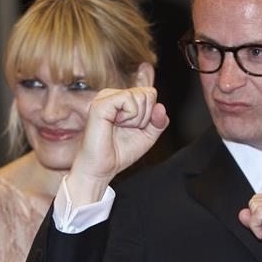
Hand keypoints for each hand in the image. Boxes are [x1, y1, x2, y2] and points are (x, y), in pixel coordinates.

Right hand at [68, 87, 167, 202]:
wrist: (102, 168)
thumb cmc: (120, 152)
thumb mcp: (148, 136)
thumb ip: (159, 122)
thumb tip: (161, 107)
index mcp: (122, 99)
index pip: (150, 94)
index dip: (150, 115)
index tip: (136, 128)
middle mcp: (113, 94)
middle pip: (148, 93)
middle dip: (145, 117)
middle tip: (126, 129)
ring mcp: (105, 97)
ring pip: (140, 95)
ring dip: (136, 118)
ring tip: (119, 128)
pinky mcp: (100, 103)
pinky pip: (128, 98)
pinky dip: (129, 115)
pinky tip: (115, 123)